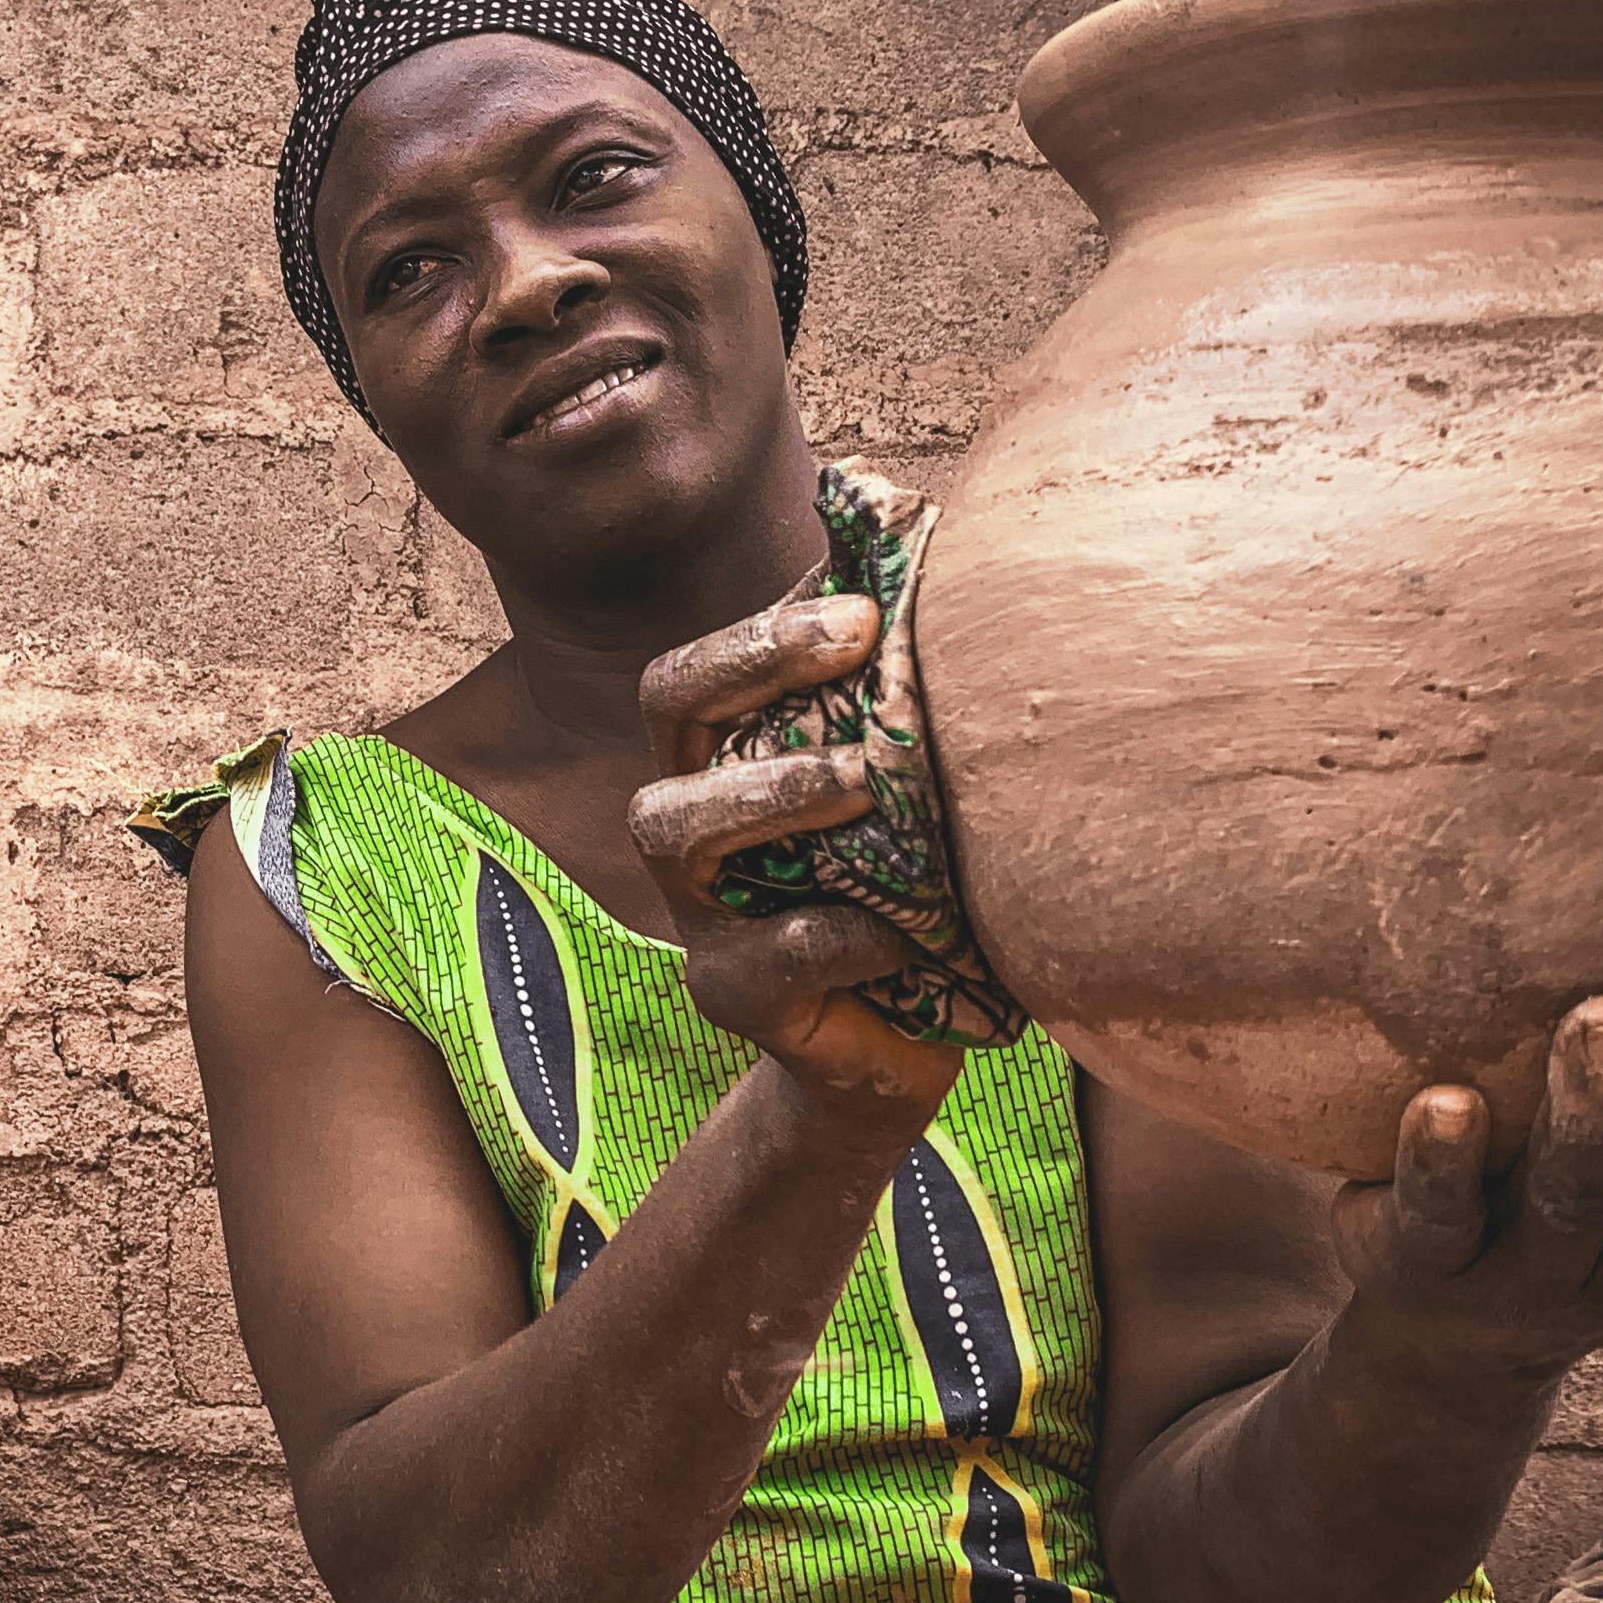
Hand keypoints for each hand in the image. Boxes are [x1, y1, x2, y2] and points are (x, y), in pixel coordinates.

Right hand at [627, 591, 962, 1119]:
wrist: (897, 1049)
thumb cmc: (906, 894)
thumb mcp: (902, 793)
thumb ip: (896, 700)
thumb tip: (935, 553)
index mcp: (721, 763)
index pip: (693, 672)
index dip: (760, 629)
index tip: (864, 605)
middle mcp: (690, 827)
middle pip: (667, 716)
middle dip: (753, 662)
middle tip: (860, 638)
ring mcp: (700, 912)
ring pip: (679, 828)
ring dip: (772, 787)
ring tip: (861, 779)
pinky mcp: (735, 997)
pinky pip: (775, 955)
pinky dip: (847, 933)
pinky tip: (911, 930)